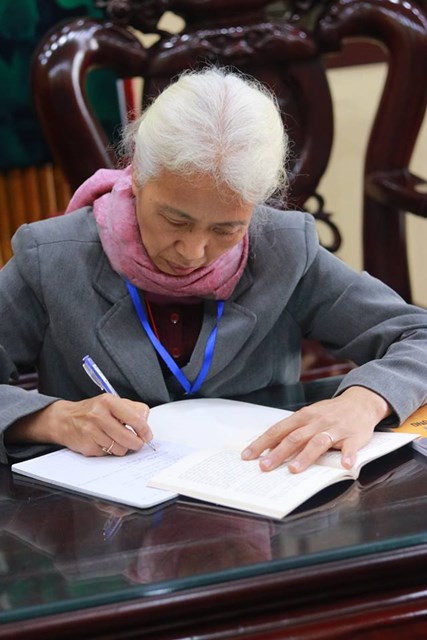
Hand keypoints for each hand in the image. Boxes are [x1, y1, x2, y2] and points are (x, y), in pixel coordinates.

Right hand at [7, 395, 152, 456]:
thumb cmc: (92, 411)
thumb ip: (132, 410)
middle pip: (128, 437)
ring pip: (119, 449)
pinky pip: (108, 454)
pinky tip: (105, 442)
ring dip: (123, 448)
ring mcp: (92, 431)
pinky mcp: (87, 445)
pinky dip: (110, 451)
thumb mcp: (112, 402)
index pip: (135, 418)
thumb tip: (145, 424)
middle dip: (137, 443)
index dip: (145, 430)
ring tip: (118, 441)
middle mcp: (99, 415)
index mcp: (108, 401)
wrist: (64, 419)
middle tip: (138, 443)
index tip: (147, 435)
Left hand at [241, 386, 390, 472]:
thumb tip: (271, 448)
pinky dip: (348, 456)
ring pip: (317, 442)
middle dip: (278, 453)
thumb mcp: (309, 416)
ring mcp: (335, 429)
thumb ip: (293, 431)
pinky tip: (345, 465)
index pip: (278, 430)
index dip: (262, 443)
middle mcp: (316, 422)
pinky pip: (350, 447)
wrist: (360, 401)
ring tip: (293, 470)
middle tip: (264, 467)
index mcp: (303, 417)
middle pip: (294, 438)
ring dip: (305, 456)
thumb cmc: (330, 412)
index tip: (248, 455)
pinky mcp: (353, 436)